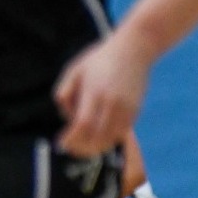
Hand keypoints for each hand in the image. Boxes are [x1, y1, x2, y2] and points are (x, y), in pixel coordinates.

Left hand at [53, 37, 152, 158]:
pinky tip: (98, 137)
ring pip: (110, 139)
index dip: (72, 138)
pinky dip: (108, 139)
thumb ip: (64, 94)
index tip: (62, 142)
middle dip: (81, 147)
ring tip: (83, 146)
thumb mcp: (74, 70)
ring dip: (95, 147)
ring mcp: (126, 108)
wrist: (134, 49)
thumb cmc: (99, 59)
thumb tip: (67, 119)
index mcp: (94, 92)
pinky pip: (121, 133)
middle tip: (70, 148)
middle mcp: (112, 102)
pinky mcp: (135, 110)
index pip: (82, 124)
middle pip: (96, 137)